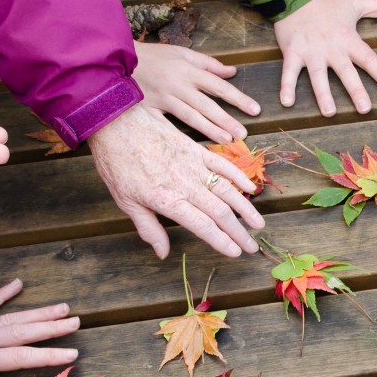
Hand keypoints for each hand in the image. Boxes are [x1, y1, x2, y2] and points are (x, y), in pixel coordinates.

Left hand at [87, 102, 260, 258]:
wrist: (117, 123)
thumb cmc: (118, 163)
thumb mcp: (126, 201)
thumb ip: (148, 228)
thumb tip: (162, 253)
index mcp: (169, 201)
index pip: (203, 226)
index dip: (222, 242)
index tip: (236, 252)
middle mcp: (187, 185)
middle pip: (221, 213)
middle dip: (239, 232)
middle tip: (253, 246)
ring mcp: (194, 165)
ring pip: (228, 190)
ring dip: (246, 209)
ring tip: (258, 223)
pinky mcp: (196, 149)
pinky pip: (223, 164)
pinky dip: (239, 176)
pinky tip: (250, 188)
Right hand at [133, 42, 260, 144]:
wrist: (118, 59)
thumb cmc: (154, 56)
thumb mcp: (181, 53)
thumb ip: (208, 63)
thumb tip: (232, 71)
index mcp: (188, 70)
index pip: (218, 85)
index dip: (237, 98)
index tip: (255, 110)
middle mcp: (177, 85)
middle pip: (206, 104)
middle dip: (226, 120)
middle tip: (243, 134)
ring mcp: (163, 98)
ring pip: (190, 116)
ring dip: (209, 129)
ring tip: (226, 140)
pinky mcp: (150, 109)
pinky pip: (167, 125)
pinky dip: (180, 136)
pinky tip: (193, 148)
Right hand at [274, 0, 376, 116]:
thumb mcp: (357, 1)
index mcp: (348, 38)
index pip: (369, 59)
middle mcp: (331, 48)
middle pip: (346, 72)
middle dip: (356, 90)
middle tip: (365, 109)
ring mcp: (311, 52)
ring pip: (318, 76)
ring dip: (323, 95)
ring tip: (329, 113)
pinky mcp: (292, 52)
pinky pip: (289, 72)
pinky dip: (286, 86)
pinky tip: (287, 102)